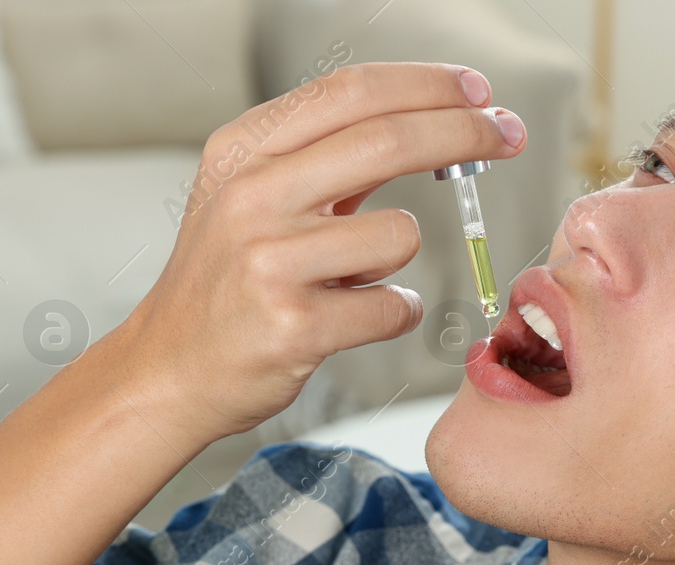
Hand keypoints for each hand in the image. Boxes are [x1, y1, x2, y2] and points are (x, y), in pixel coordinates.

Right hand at [106, 61, 526, 443]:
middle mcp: (250, 197)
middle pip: (389, 140)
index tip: (478, 90)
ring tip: (353, 278)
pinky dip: (391, 312)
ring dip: (399, 256)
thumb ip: (324, 157)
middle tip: (507, 135)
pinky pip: (391, 306)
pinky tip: (352, 319)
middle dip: (466, 133)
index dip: (428, 84)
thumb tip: (433, 118)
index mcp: (242, 151)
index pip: (353, 92)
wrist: (167, 371)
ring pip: (400, 234)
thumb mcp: (250, 196)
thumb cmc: (223, 283)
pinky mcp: (293, 327)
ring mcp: (269, 263)